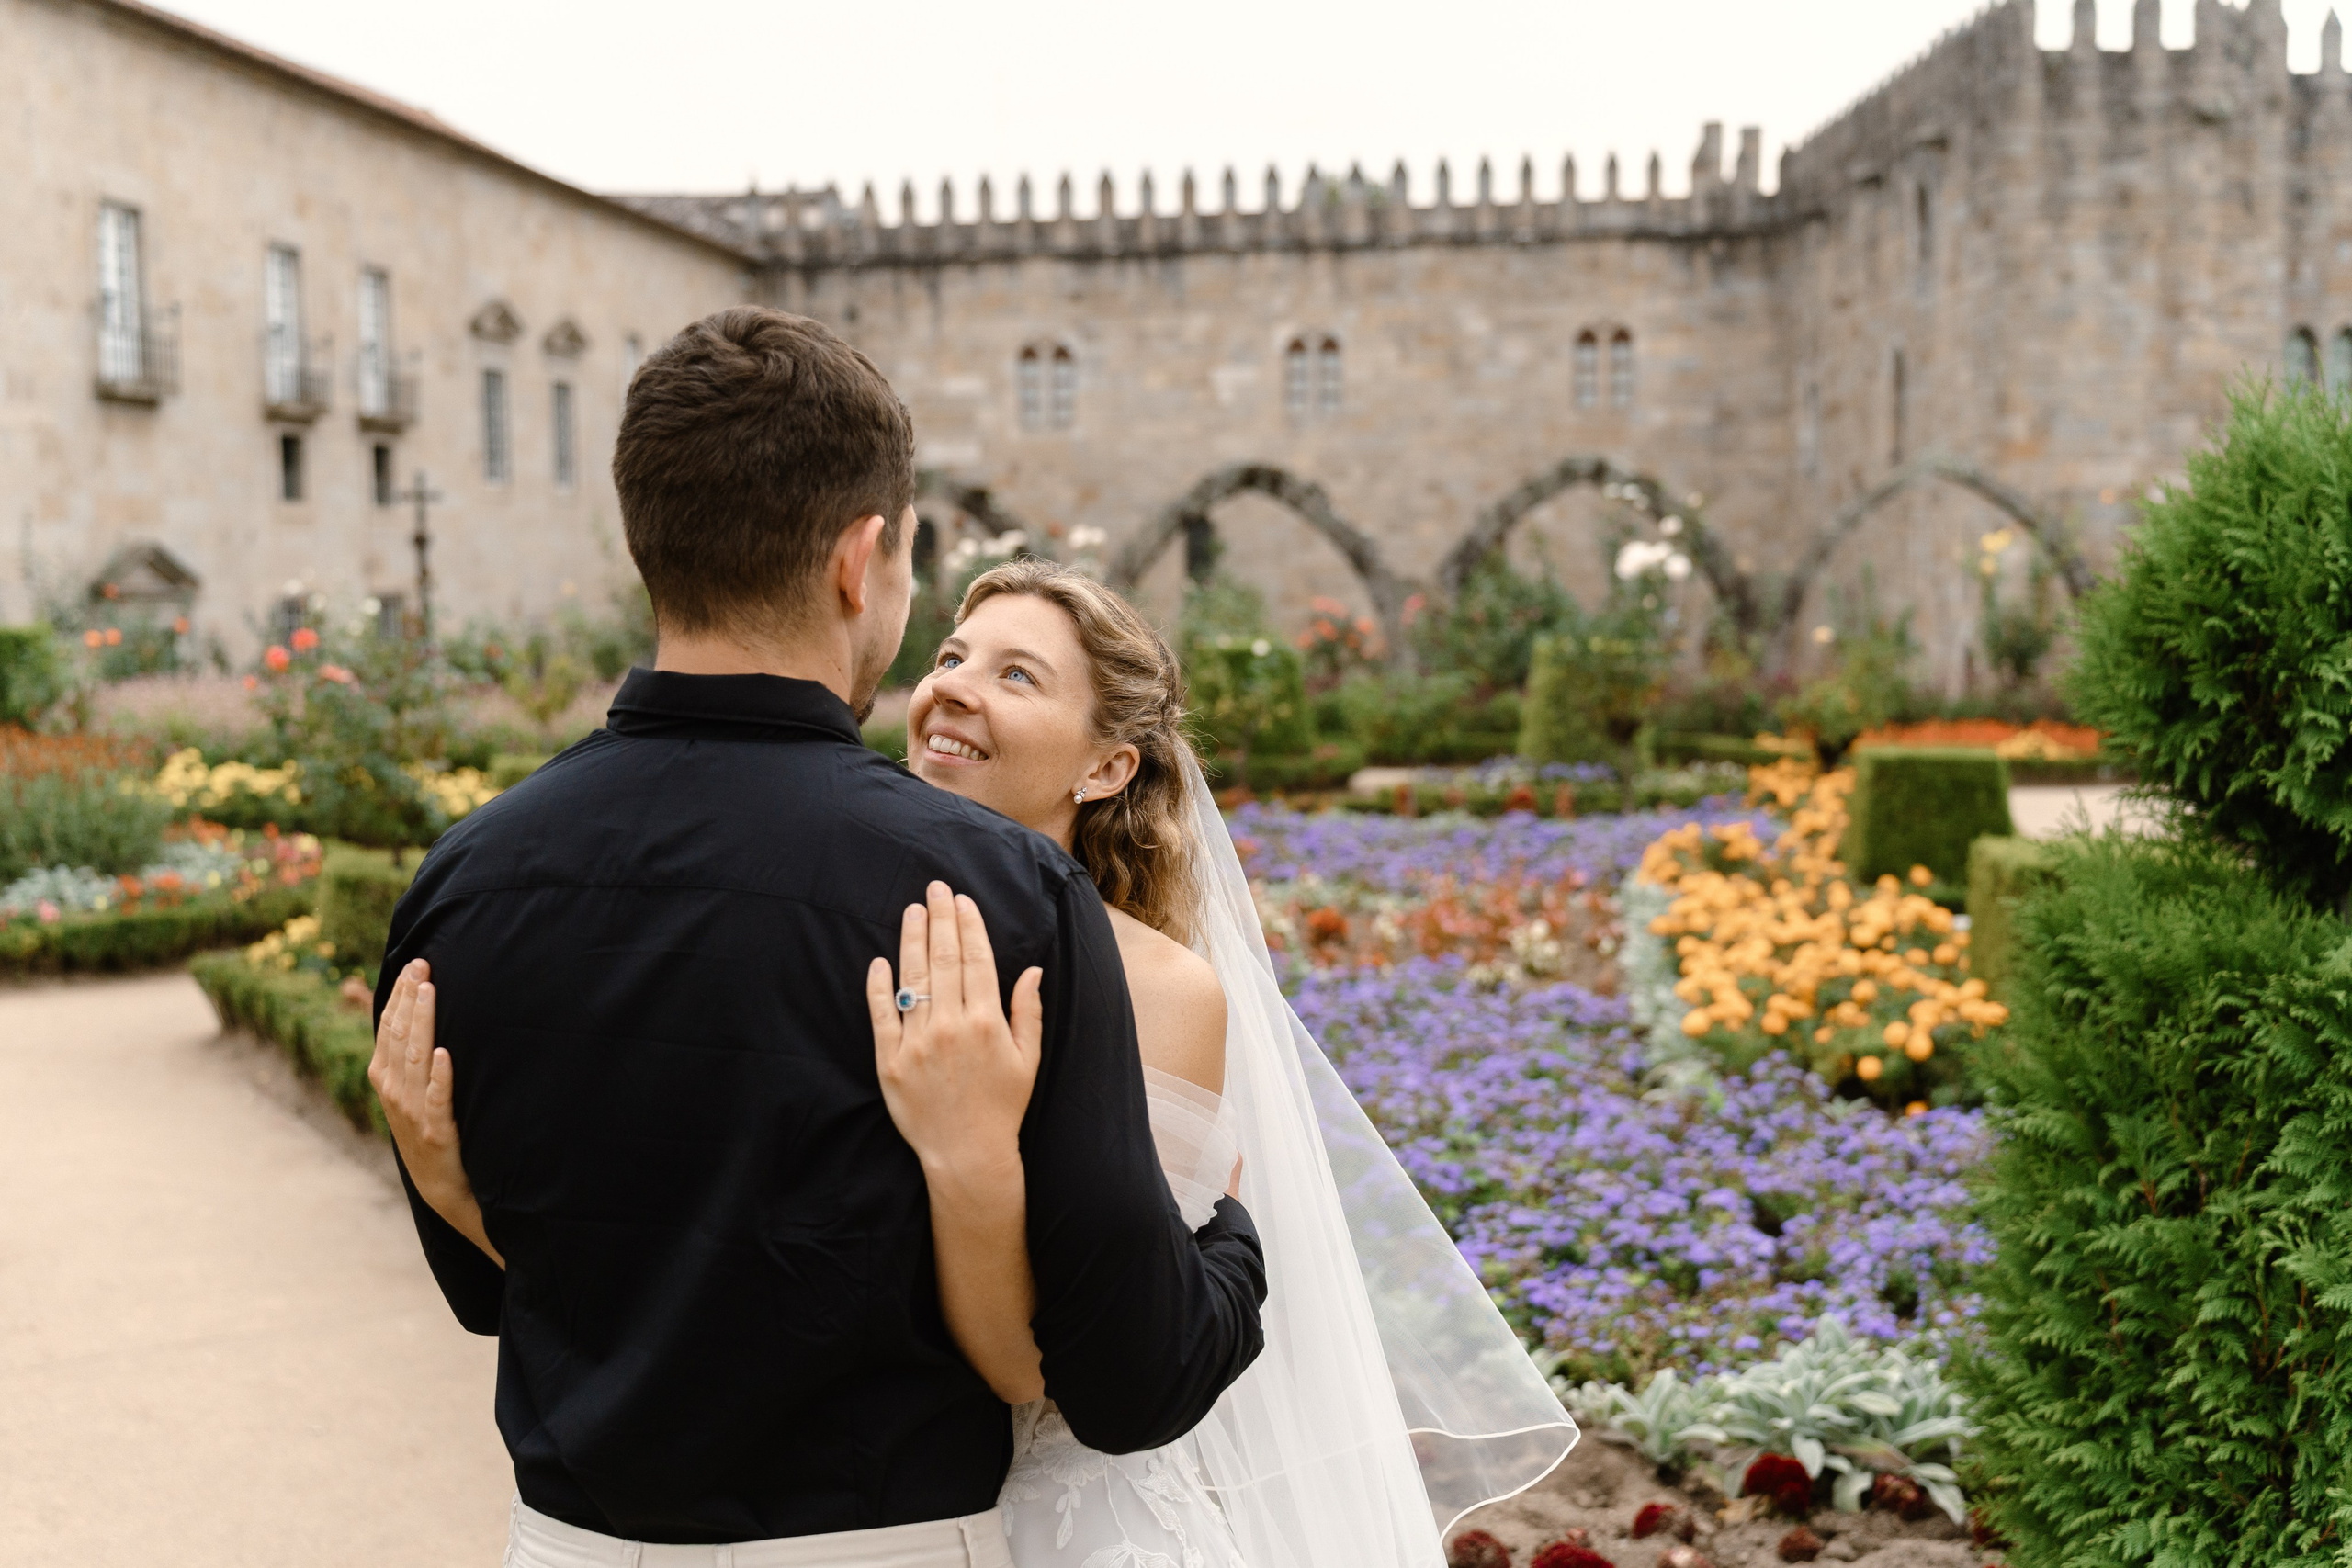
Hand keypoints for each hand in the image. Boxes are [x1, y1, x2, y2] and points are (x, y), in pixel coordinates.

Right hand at [367, 959, 500, 1266]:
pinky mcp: (438, 1134)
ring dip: (423, 1023)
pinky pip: (437, 1101)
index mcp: (385, 1081)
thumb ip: (409, 1059)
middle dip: (410, 998)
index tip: (414, 964)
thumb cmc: (431, 1134)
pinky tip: (444, 1054)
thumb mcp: (412, 1095)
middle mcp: (394, 1094)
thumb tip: (414, 1016)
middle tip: (423, 963)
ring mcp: (413, 1114)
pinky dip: (439, 1077)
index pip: (387, 1029)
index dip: (399, 996)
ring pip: (415, 1060)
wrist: (444, 1189)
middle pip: (399, 1037)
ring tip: (431, 992)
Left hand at [866, 882, 1042, 1181]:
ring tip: (911, 910)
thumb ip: (1028, 1012)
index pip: (976, 960)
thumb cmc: (1002, 1107)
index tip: (961, 900)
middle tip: (934, 888)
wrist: (966, 1155)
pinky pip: (881, 1015)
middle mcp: (952, 1027)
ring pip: (913, 979)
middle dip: (940, 919)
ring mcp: (917, 1043)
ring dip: (912, 940)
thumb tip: (1032, 970)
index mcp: (988, 1023)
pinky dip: (879, 986)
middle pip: (944, 960)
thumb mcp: (1028, 1060)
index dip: (969, 926)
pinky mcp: (889, 1061)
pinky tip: (880, 961)